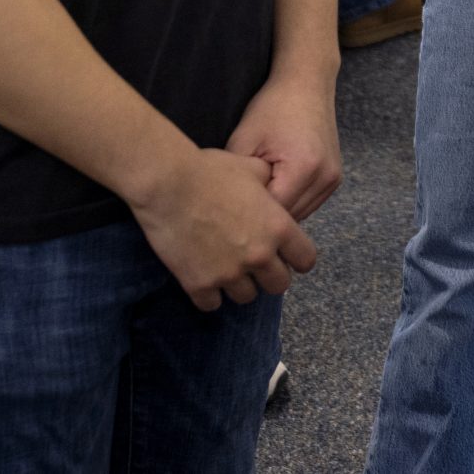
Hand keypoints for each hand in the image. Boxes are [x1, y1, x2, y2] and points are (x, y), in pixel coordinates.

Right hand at [128, 146, 317, 311]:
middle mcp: (259, 255)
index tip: (285, 255)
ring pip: (246, 297)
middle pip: (279, 285)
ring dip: (240, 286)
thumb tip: (272, 184)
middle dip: (269, 276)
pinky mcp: (199, 284)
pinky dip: (209, 295)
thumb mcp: (251, 168)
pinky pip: (212, 305)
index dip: (296, 258)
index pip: (305, 260)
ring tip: (227, 269)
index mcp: (278, 227)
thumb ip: (269, 184)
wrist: (167, 184)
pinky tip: (203, 279)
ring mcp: (229, 273)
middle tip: (254, 264)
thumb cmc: (210, 170)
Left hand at [225, 73, 341, 222]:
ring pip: (300, 215)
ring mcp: (333, 179)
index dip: (248, 214)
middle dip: (263, 217)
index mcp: (304, 168)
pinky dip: (291, 202)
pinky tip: (273, 190)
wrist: (306, 83)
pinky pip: (309, 203)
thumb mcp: (244, 140)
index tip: (228, 213)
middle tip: (237, 212)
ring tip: (255, 200)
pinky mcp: (334, 177)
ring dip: (278, 212)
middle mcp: (325, 177)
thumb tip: (227, 208)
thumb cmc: (272, 107)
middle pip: (289, 218)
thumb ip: (238, 178)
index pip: (272, 212)